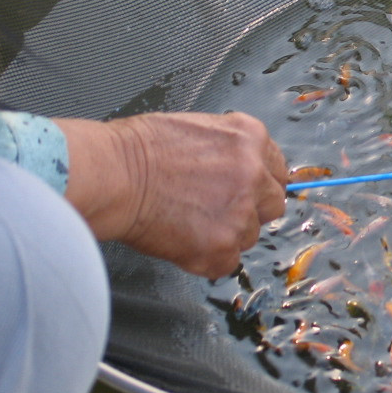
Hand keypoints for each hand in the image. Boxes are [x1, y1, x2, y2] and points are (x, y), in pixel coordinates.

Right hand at [56, 112, 287, 278]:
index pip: (278, 170)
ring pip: (249, 236)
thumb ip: (230, 151)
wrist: (113, 175)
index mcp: (251, 139)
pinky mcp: (221, 247)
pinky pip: (226, 263)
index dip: (261, 184)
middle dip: (250, 210)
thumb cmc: (140, 149)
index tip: (248, 192)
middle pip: (273, 205)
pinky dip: (205, 258)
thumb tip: (243, 170)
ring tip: (188, 222)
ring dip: (225, 235)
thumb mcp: (200, 129)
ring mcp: (241, 213)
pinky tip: (181, 240)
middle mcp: (255, 175)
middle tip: (216, 211)